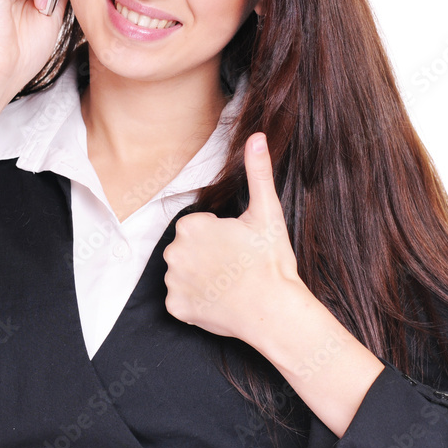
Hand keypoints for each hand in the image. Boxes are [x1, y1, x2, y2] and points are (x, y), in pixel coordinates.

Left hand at [163, 133, 302, 342]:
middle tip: (236, 265)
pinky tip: (219, 300)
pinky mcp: (176, 308)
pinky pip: (180, 300)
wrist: (274, 311)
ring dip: (200, 277)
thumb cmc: (271, 260)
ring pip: (183, 273)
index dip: (221, 235)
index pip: (199, 226)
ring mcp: (173, 282)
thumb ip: (258, 171)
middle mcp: (173, 253)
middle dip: (207, 254)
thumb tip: (257, 136)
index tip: (239, 246)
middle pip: (188, 248)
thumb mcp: (267, 212)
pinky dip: (195, 301)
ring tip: (229, 284)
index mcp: (190, 226)